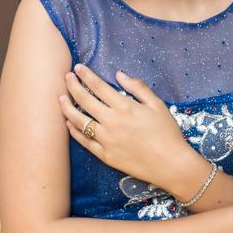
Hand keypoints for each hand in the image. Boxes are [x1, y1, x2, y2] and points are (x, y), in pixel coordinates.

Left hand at [58, 63, 186, 182]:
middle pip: (84, 100)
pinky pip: (84, 142)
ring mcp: (106, 140)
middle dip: (72, 86)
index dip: (86, 76)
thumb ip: (138, 87)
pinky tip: (69, 123)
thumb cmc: (167, 133)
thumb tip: (119, 74)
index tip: (77, 68)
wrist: (171, 164)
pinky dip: (74, 131)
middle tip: (66, 77)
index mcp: (125, 107)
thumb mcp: (157, 105)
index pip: (98, 87)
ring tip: (60, 98)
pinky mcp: (105, 156)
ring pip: (79, 121)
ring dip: (67, 107)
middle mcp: (111, 122)